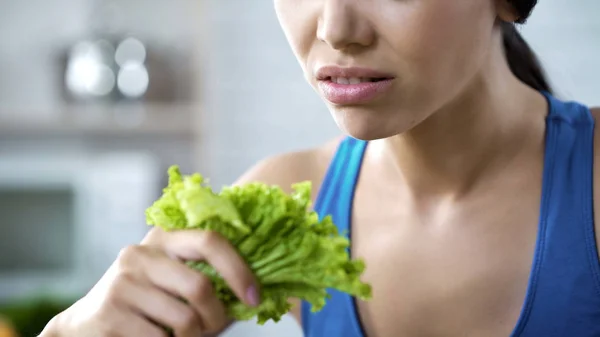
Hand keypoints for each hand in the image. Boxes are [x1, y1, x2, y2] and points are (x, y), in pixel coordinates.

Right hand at [43, 228, 258, 336]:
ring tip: (186, 336)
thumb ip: (203, 275)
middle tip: (215, 328)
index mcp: (163, 239)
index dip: (239, 269)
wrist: (85, 324)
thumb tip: (252, 293)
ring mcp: (122, 283)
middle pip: (200, 286)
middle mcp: (140, 255)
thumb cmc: (143, 302)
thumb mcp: (169, 277)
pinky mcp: (110, 313)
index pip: (210, 241)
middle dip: (217, 316)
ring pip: (184, 319)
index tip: (254, 297)